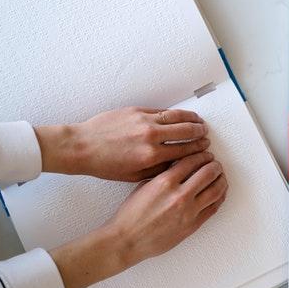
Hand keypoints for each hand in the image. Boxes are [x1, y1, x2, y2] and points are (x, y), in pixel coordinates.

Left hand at [35, 107, 209, 181]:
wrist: (82, 146)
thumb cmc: (105, 165)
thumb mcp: (133, 176)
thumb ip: (157, 170)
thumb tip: (176, 163)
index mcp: (151, 156)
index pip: (184, 150)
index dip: (198, 149)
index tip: (205, 149)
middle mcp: (150, 137)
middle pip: (185, 131)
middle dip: (199, 133)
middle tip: (205, 134)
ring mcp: (144, 121)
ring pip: (176, 117)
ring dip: (191, 119)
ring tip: (199, 122)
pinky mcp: (136, 110)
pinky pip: (161, 111)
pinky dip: (174, 113)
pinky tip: (180, 116)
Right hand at [50, 151, 227, 287]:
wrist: (128, 239)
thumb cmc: (132, 214)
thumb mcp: (144, 185)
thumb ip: (164, 174)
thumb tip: (181, 165)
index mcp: (165, 182)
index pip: (192, 161)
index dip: (201, 155)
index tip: (205, 154)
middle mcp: (179, 195)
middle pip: (208, 173)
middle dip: (214, 165)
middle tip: (216, 163)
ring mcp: (188, 212)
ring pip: (216, 190)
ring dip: (221, 179)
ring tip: (221, 176)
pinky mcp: (193, 225)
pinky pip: (213, 208)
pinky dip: (220, 197)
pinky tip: (220, 192)